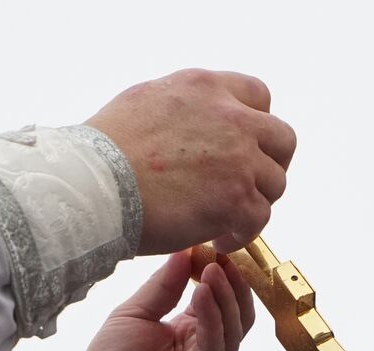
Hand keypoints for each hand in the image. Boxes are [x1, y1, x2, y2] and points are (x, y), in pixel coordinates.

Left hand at [66, 251, 254, 350]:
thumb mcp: (136, 313)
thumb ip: (163, 287)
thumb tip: (185, 252)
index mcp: (192, 333)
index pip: (220, 301)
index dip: (221, 274)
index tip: (214, 245)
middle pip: (236, 314)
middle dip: (232, 283)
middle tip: (222, 254)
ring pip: (233, 330)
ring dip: (224, 296)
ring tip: (212, 269)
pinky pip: (216, 348)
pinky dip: (213, 319)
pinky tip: (202, 294)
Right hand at [85, 69, 295, 254]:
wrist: (92, 186)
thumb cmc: (101, 152)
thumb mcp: (144, 101)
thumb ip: (180, 107)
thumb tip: (187, 122)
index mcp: (206, 88)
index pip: (258, 97)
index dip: (254, 125)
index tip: (241, 147)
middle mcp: (230, 117)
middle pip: (281, 139)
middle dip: (269, 164)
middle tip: (248, 185)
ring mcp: (238, 159)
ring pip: (274, 183)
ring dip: (255, 202)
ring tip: (228, 219)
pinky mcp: (235, 200)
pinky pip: (259, 219)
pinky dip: (244, 233)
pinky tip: (221, 240)